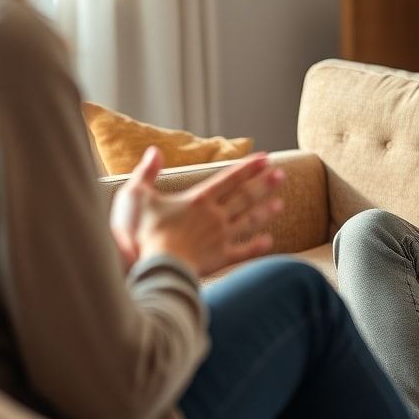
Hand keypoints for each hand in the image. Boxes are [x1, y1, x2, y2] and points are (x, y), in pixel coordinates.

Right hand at [110, 148, 283, 275]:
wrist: (156, 267)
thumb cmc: (143, 232)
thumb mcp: (136, 195)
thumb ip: (146, 172)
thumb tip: (154, 150)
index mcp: (199, 199)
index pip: (229, 178)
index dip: (248, 167)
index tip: (265, 158)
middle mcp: (215, 215)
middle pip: (245, 196)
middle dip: (264, 184)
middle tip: (281, 174)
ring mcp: (221, 237)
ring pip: (248, 221)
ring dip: (265, 211)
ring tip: (280, 204)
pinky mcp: (220, 259)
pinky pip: (243, 251)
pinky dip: (257, 246)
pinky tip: (269, 240)